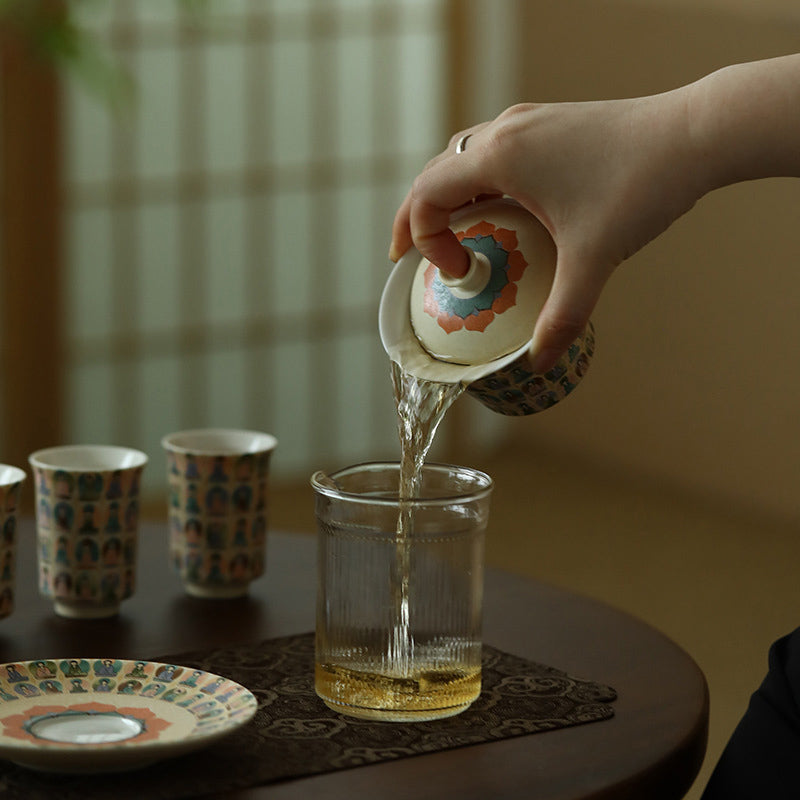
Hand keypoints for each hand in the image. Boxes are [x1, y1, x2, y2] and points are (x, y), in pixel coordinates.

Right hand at [390, 89, 705, 371]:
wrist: (695, 133)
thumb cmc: (641, 184)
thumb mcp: (594, 258)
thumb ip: (563, 315)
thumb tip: (539, 362)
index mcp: (500, 156)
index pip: (426, 195)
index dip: (421, 239)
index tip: (455, 274)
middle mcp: (505, 131)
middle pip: (434, 173)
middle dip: (417, 217)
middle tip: (410, 257)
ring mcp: (528, 123)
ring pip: (462, 159)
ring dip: (446, 198)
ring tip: (448, 235)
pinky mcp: (549, 125)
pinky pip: (493, 154)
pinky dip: (477, 185)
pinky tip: (496, 210)